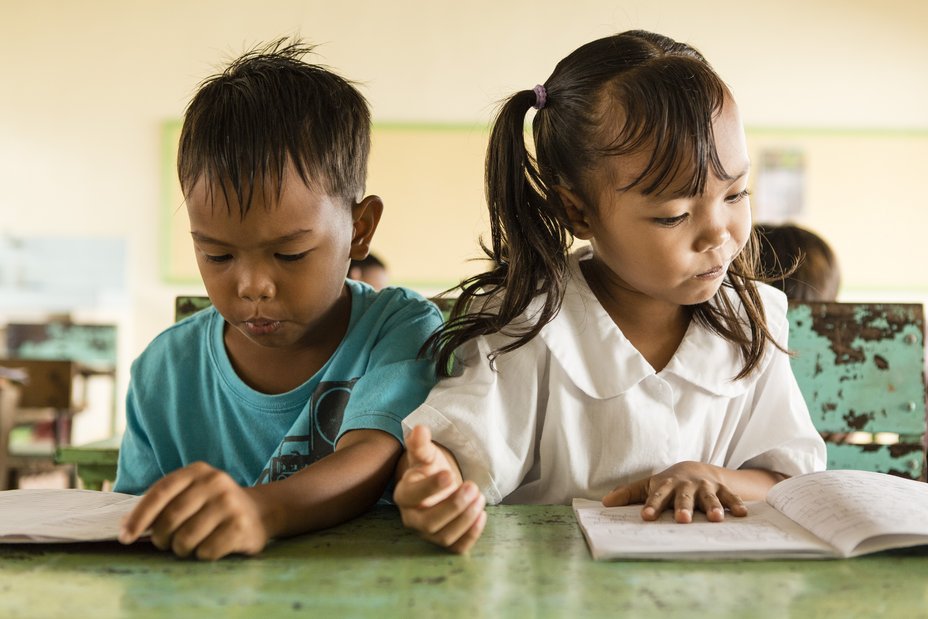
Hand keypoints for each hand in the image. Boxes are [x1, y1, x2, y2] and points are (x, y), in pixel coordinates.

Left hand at [119, 461, 269, 559]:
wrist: (259, 512)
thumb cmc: (212, 506)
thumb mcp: (191, 493)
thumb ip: (162, 504)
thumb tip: (125, 526)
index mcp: (198, 471)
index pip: (160, 492)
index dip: (139, 516)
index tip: (125, 537)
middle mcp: (215, 483)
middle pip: (170, 519)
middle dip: (161, 538)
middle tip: (165, 543)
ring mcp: (230, 504)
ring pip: (186, 539)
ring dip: (181, 550)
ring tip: (190, 545)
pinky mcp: (241, 526)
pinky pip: (206, 551)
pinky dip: (202, 555)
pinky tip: (211, 547)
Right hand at [393, 425, 486, 552]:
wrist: (437, 485)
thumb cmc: (429, 469)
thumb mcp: (425, 455)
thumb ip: (421, 444)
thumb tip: (420, 429)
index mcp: (404, 494)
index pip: (412, 496)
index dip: (430, 487)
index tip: (449, 474)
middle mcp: (412, 518)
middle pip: (429, 522)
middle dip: (454, 506)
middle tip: (473, 487)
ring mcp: (428, 533)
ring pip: (444, 537)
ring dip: (465, 520)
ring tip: (480, 498)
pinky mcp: (445, 541)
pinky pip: (456, 548)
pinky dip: (471, 535)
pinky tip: (482, 516)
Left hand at [602, 461, 747, 522]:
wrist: (696, 468)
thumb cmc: (668, 483)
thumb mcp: (649, 485)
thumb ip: (628, 494)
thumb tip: (605, 503)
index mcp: (666, 485)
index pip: (657, 496)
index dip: (652, 506)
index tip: (646, 517)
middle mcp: (686, 485)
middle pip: (684, 497)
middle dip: (684, 508)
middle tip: (683, 519)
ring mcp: (705, 487)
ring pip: (709, 498)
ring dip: (713, 507)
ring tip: (716, 519)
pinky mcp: (722, 490)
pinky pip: (731, 497)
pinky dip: (736, 505)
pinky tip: (742, 514)